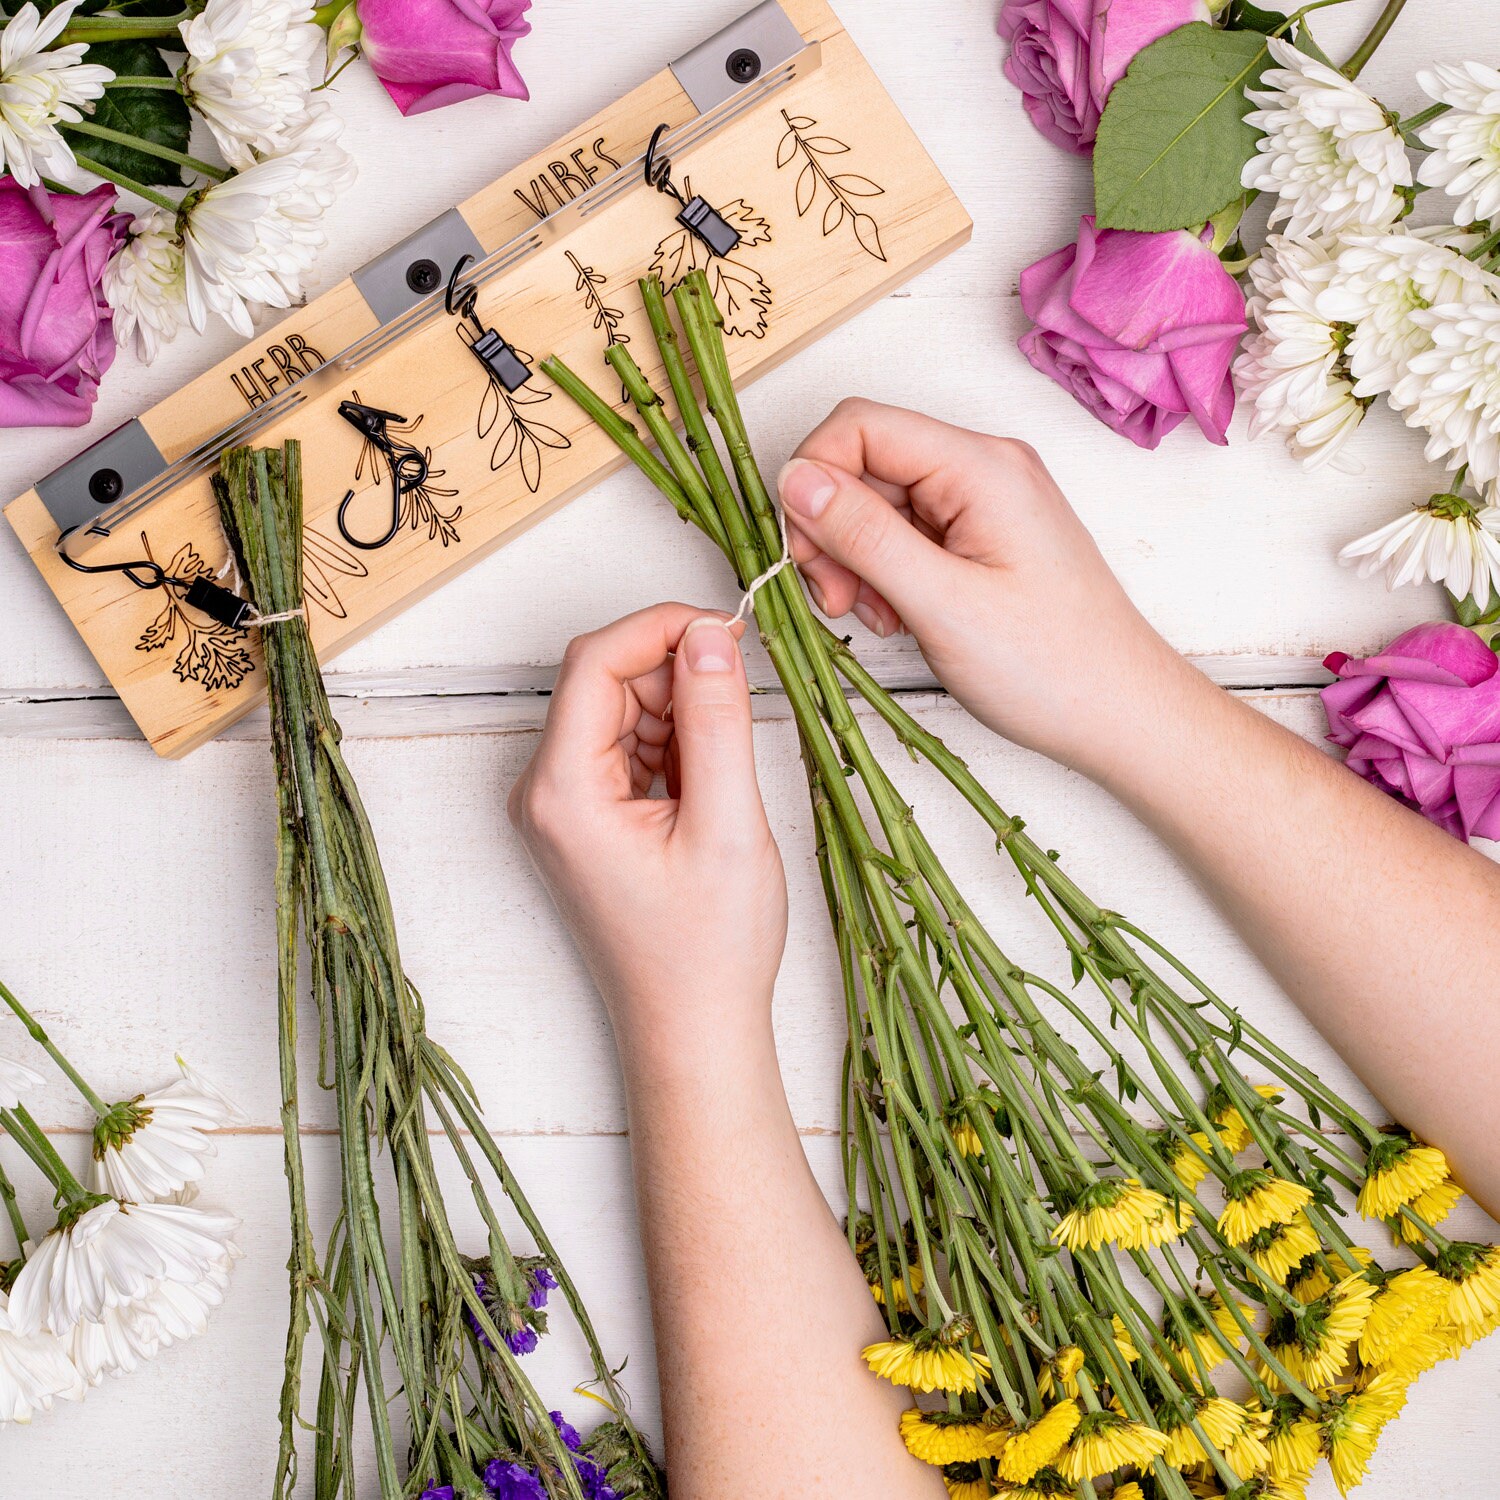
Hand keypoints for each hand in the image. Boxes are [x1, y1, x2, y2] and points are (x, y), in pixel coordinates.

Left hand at [508, 603, 787, 1064]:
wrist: (693, 1030)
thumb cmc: (707, 950)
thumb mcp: (727, 824)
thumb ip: (717, 720)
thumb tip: (710, 635)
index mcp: (562, 792)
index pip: (595, 663)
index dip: (660, 629)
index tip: (725, 628)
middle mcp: (546, 793)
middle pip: (604, 683)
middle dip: (674, 673)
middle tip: (741, 693)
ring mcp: (563, 808)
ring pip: (619, 711)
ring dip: (678, 710)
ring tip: (725, 766)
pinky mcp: (587, 820)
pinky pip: (626, 748)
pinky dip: (672, 744)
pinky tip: (707, 783)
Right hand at [777, 399, 1194, 773]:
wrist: (1120, 714)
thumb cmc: (1051, 668)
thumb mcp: (943, 603)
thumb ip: (865, 535)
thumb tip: (796, 478)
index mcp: (982, 467)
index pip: (859, 425)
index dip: (813, 480)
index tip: (805, 552)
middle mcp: (984, 468)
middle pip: (864, 464)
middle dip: (832, 530)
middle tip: (838, 601)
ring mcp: (984, 502)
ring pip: (879, 503)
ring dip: (856, 559)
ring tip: (875, 618)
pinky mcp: (981, 536)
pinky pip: (907, 533)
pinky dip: (885, 573)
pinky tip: (898, 617)